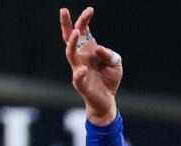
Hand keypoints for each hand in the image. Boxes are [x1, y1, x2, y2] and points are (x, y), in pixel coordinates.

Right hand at [59, 7, 122, 124]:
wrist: (107, 100)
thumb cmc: (109, 79)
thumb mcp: (116, 63)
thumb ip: (109, 54)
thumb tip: (97, 48)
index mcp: (88, 49)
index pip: (83, 30)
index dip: (84, 19)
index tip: (90, 10)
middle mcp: (80, 57)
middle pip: (69, 37)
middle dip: (66, 24)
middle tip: (64, 10)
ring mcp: (78, 69)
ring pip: (70, 54)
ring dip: (72, 43)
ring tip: (77, 32)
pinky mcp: (81, 84)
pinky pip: (77, 78)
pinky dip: (79, 73)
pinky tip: (84, 69)